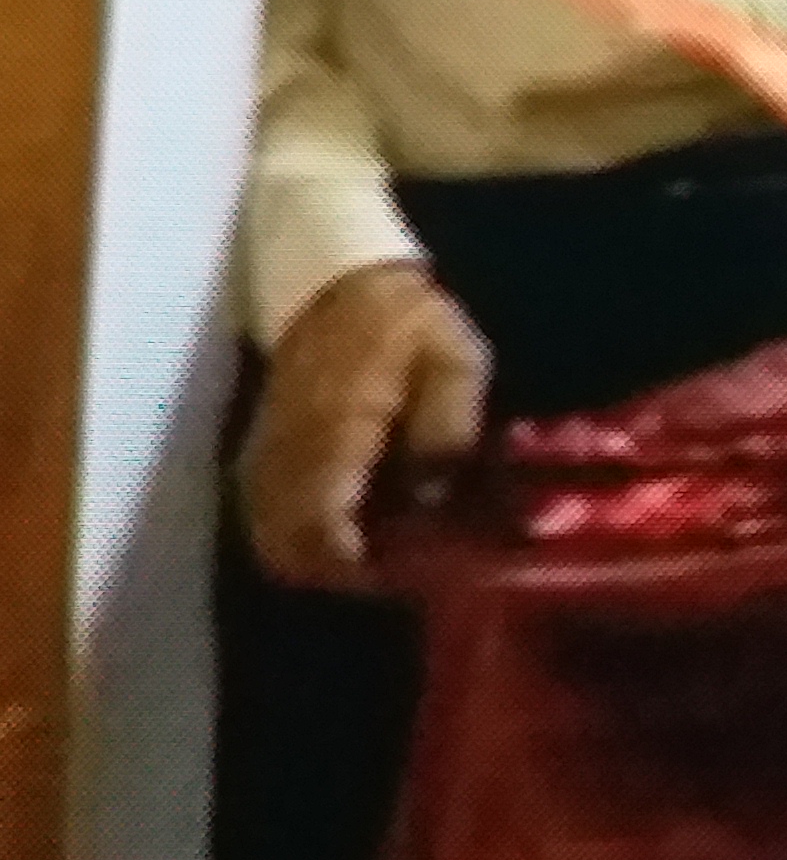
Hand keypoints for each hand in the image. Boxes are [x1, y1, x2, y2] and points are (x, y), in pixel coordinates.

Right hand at [237, 261, 491, 588]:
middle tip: (395, 573)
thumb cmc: (404, 322)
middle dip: (337, 576)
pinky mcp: (261, 453)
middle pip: (286, 550)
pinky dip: (302, 535)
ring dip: (317, 560)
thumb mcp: (452, 362)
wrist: (336, 282)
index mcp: (332, 433)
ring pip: (269, 540)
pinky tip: (351, 528)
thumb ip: (446, 429)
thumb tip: (432, 496)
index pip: (320, 527)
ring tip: (378, 555)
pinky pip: (266, 516)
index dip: (356, 569)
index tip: (403, 577)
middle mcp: (284, 455)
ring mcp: (264, 456)